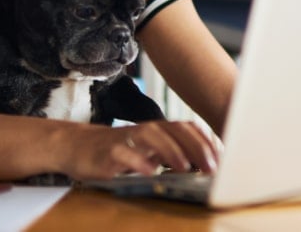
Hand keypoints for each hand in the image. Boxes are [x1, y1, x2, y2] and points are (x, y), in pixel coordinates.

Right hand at [60, 120, 219, 179]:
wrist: (78, 146)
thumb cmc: (120, 151)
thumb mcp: (149, 151)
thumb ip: (172, 154)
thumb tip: (205, 165)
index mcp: (159, 129)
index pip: (188, 128)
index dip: (206, 141)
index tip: (222, 159)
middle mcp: (145, 129)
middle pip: (175, 130)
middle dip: (196, 148)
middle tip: (211, 167)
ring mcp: (126, 138)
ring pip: (152, 136)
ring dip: (171, 150)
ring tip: (185, 167)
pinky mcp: (108, 152)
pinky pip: (124, 154)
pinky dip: (138, 162)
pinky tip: (150, 172)